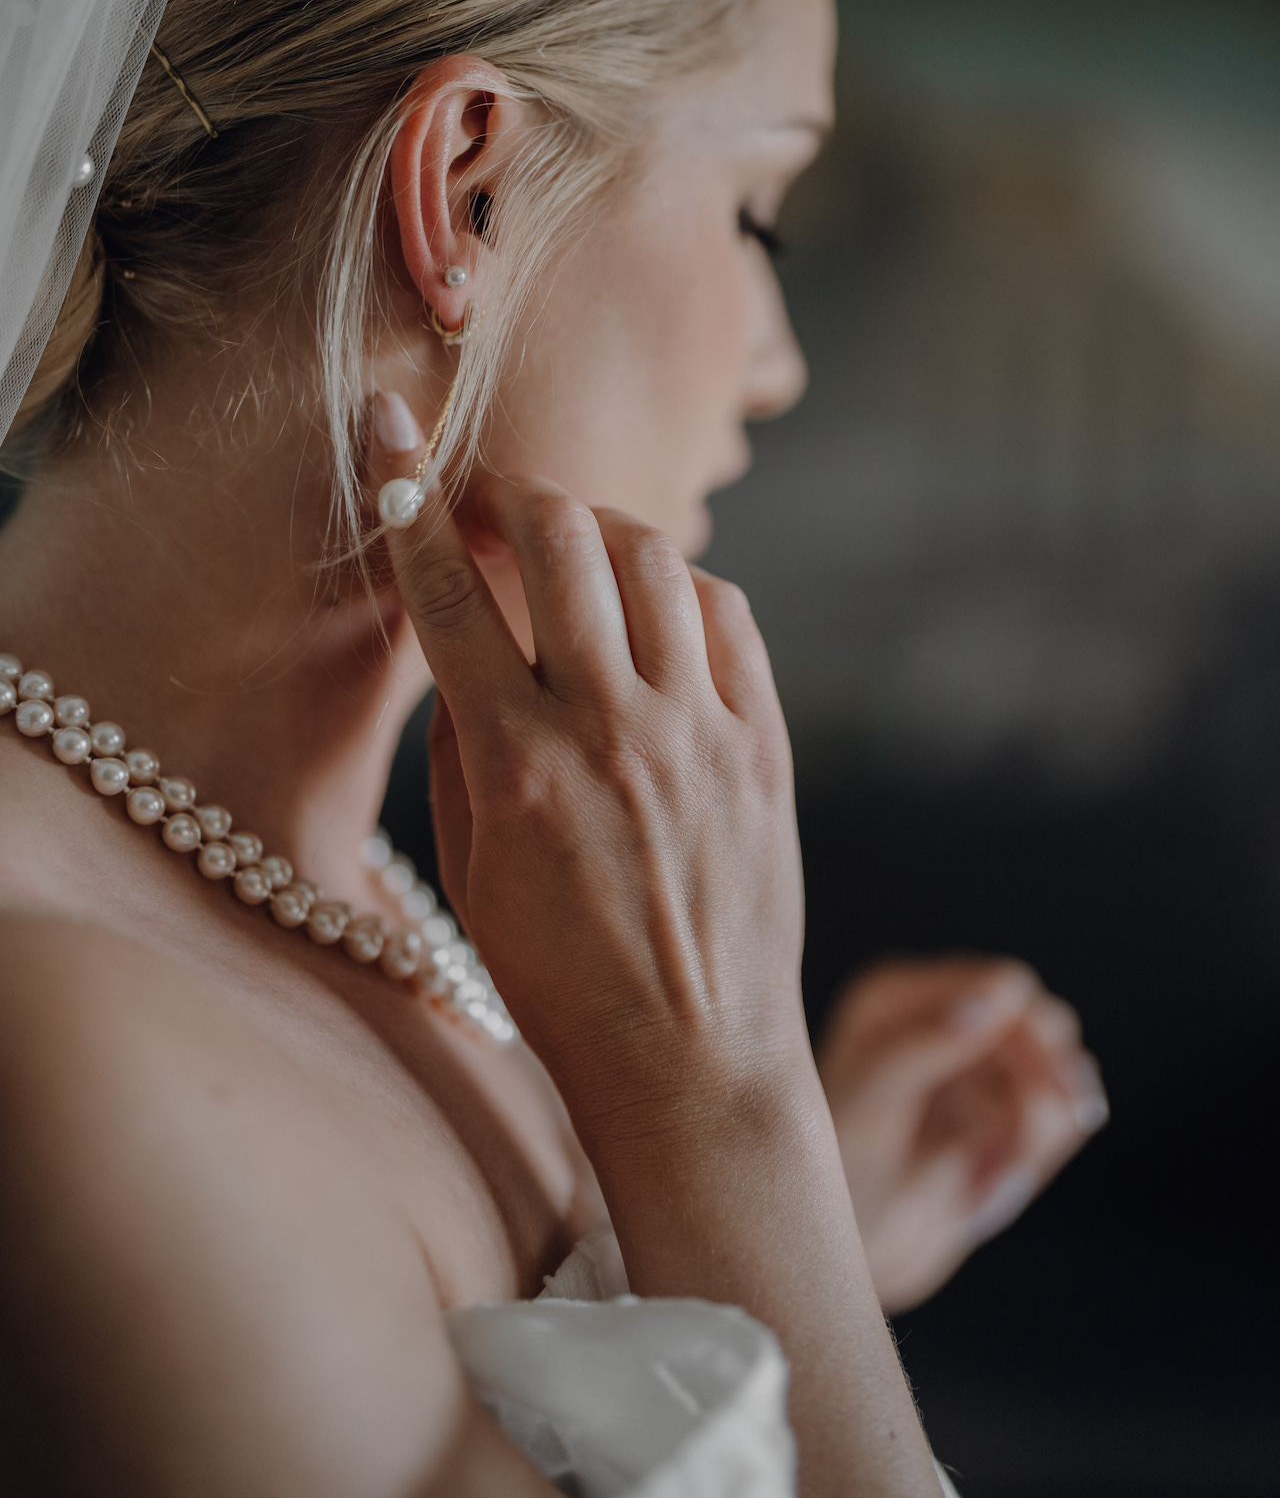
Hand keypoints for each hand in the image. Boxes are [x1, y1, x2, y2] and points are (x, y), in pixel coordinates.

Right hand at [373, 443, 810, 1147]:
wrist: (693, 1066)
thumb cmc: (562, 985)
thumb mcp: (474, 873)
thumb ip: (464, 745)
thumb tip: (469, 646)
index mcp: (518, 766)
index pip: (446, 593)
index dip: (407, 496)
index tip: (390, 430)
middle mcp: (612, 729)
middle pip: (561, 539)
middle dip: (514, 494)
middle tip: (493, 506)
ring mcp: (701, 731)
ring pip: (653, 557)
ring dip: (600, 530)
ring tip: (575, 555)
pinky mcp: (765, 746)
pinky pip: (727, 616)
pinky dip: (683, 591)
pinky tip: (658, 614)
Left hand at [817, 956, 1107, 1312]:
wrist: (841, 1260)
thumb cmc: (834, 1178)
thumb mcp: (869, 1104)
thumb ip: (926, 1045)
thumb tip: (999, 995)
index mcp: (898, 1000)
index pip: (1002, 986)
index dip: (1031, 1040)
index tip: (1040, 1099)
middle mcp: (940, 1023)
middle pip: (1044, 1027)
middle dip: (1040, 1094)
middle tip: (1014, 1160)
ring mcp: (973, 1072)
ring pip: (1056, 1079)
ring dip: (1033, 1138)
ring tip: (982, 1187)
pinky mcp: (998, 1119)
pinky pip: (1054, 1123)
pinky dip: (1032, 1161)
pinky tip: (983, 1193)